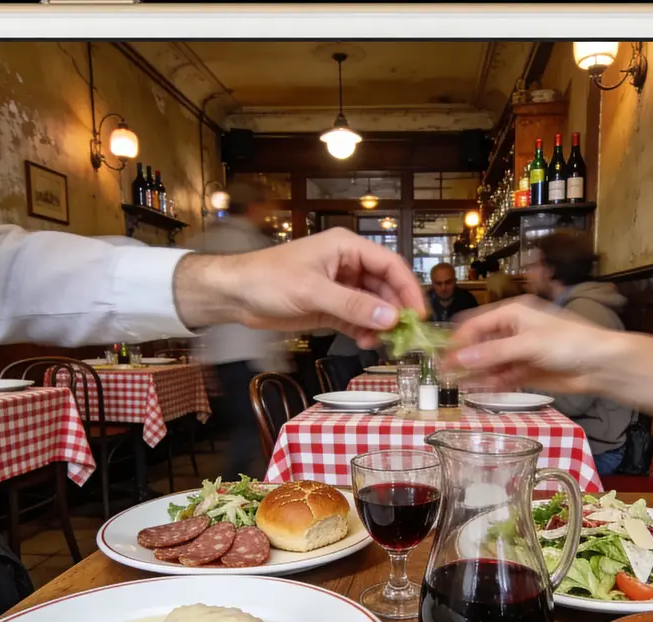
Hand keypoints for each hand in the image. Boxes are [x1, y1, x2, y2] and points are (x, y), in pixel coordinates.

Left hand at [175, 228, 426, 346]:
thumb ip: (353, 305)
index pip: (390, 265)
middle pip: (385, 287)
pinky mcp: (329, 308)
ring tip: (384, 343)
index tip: (418, 315)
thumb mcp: (313, 291)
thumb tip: (390, 318)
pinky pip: (356, 319)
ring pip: (372, 306)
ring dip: (380, 324)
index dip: (408, 288)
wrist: (234, 295)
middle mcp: (348, 265)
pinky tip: (366, 343)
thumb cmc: (268, 280)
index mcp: (346, 248)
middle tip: (405, 336)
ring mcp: (339, 287)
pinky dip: (363, 331)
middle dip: (395, 311)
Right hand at [444, 297, 615, 393]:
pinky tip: (477, 389)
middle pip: (481, 344)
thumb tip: (460, 359)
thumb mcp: (528, 344)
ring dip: (474, 373)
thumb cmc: (570, 343)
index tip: (442, 356)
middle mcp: (514, 331)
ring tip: (455, 385)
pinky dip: (490, 383)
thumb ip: (494, 353)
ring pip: (490, 363)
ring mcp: (520, 353)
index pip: (477, 324)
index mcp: (513, 313)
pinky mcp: (527, 372)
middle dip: (464, 358)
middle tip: (443, 373)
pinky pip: (502, 377)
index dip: (459, 340)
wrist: (601, 365)